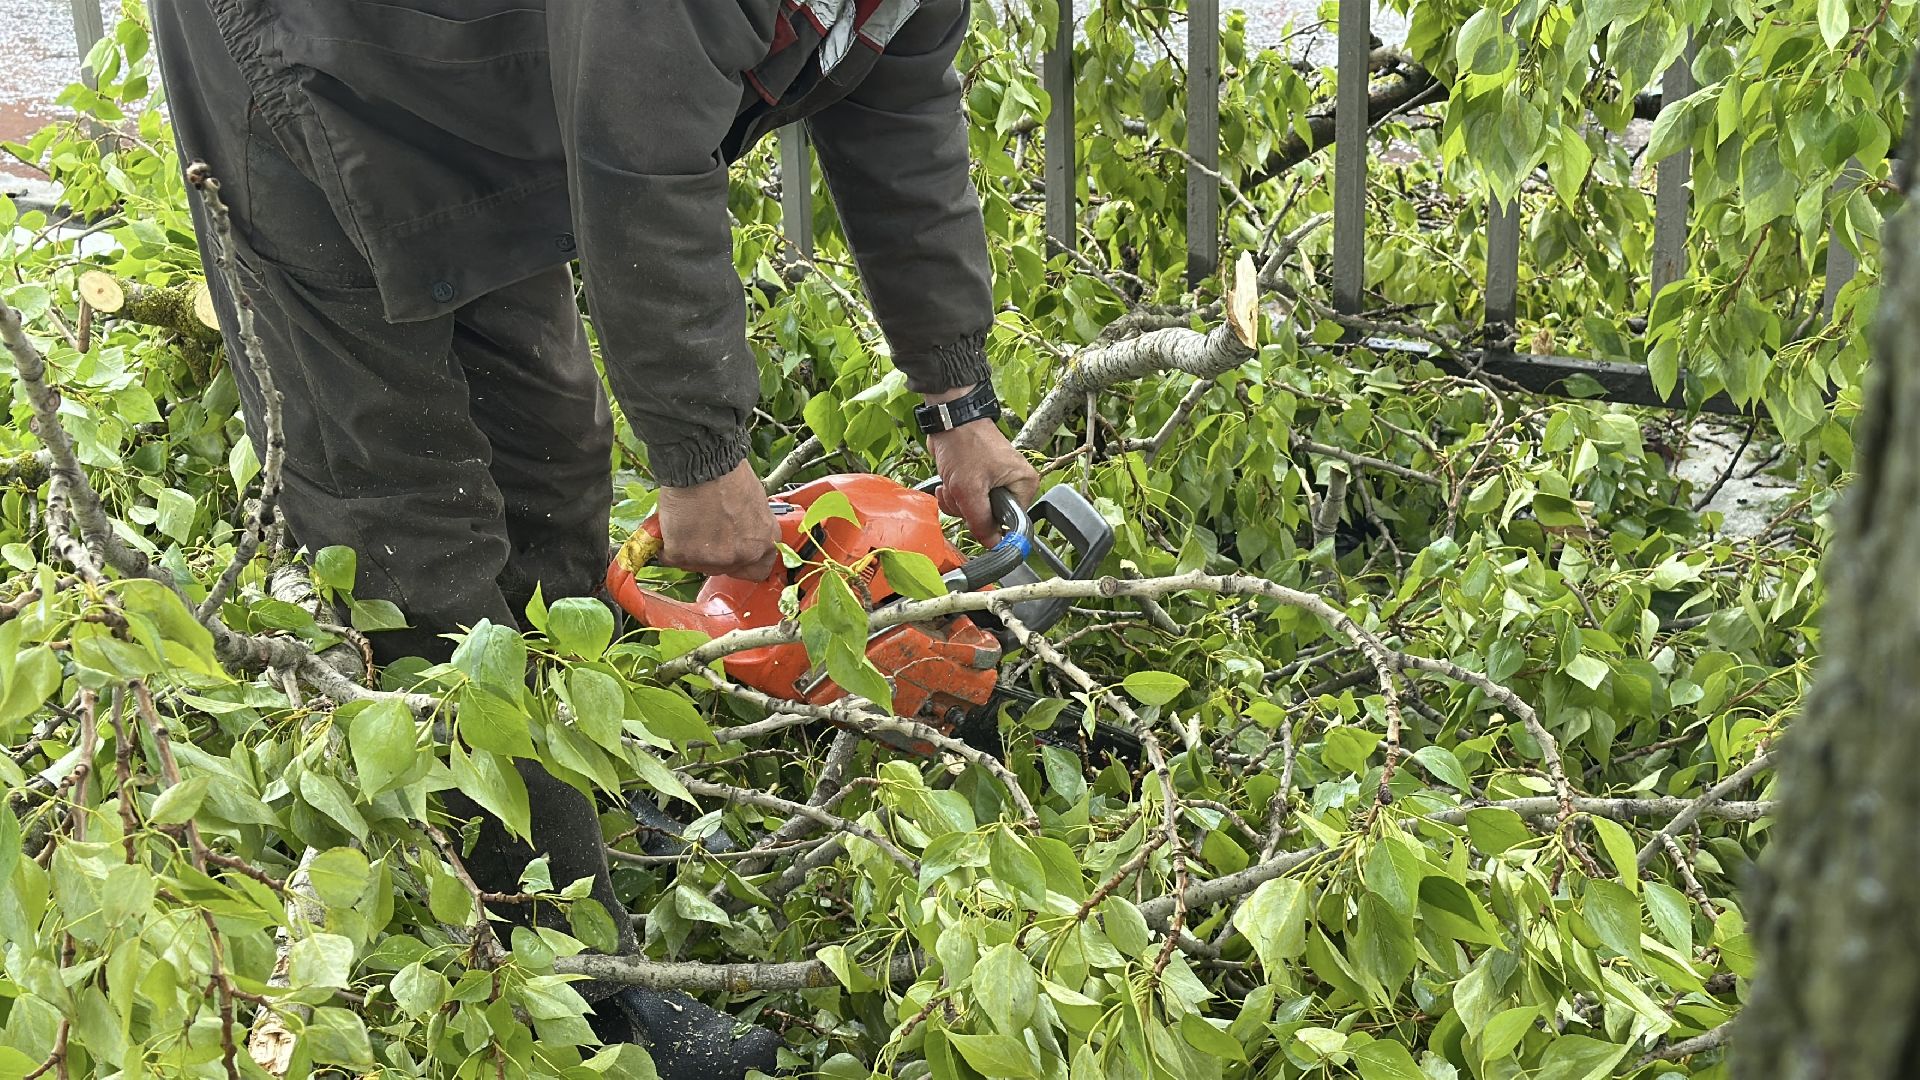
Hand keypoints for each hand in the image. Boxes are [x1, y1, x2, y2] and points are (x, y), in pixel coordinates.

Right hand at [656, 461, 780, 579]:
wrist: (701, 464)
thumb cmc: (727, 474)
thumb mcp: (755, 503)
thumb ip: (751, 527)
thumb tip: (740, 532)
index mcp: (763, 542)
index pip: (758, 571)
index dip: (742, 563)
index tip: (731, 554)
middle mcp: (742, 555)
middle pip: (723, 568)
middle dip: (712, 553)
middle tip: (704, 531)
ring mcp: (713, 558)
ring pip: (696, 564)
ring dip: (689, 549)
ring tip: (689, 522)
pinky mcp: (683, 555)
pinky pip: (671, 556)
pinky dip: (668, 543)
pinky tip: (673, 523)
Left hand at [927, 415, 1039, 544]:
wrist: (948, 420)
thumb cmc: (965, 445)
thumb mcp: (970, 490)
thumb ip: (982, 522)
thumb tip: (994, 546)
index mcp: (1024, 485)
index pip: (1012, 523)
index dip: (991, 526)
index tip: (976, 520)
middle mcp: (1014, 484)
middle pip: (991, 519)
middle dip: (968, 510)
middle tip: (961, 492)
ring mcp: (996, 482)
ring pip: (975, 512)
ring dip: (957, 503)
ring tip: (952, 484)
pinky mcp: (979, 480)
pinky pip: (966, 501)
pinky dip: (954, 495)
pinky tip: (948, 482)